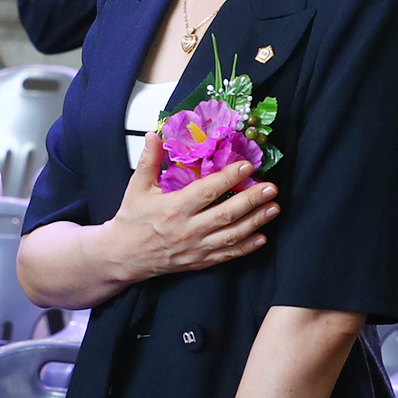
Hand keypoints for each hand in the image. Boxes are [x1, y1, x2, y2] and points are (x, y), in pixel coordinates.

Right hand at [101, 143, 277, 281]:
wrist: (123, 255)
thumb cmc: (132, 220)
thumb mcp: (136, 188)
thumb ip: (149, 161)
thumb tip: (155, 135)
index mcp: (173, 209)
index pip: (206, 191)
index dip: (227, 178)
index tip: (245, 165)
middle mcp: (187, 230)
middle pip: (225, 214)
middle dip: (251, 200)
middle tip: (271, 187)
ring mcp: (195, 248)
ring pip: (231, 235)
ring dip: (255, 222)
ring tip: (273, 208)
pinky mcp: (199, 261)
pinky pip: (227, 255)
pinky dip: (246, 248)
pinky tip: (262, 237)